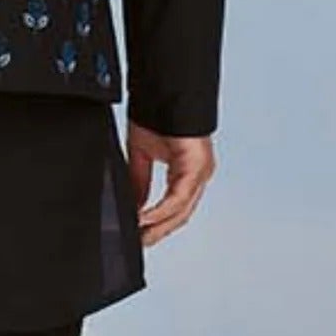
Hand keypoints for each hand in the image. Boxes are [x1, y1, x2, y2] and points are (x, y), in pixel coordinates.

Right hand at [126, 122, 213, 246]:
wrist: (164, 92)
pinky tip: (143, 217)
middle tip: (138, 243)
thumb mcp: (141, 155)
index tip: (140, 235)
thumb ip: (140, 183)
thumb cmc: (157, 115)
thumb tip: (134, 206)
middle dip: (158, 231)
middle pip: (180, 215)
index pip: (176, 207)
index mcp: (188, 172)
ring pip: (181, 211)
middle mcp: (199, 174)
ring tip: (139, 235)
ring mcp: (201, 172)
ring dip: (159, 226)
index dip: (159, 224)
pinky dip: (160, 211)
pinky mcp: (197, 167)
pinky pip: (178, 198)